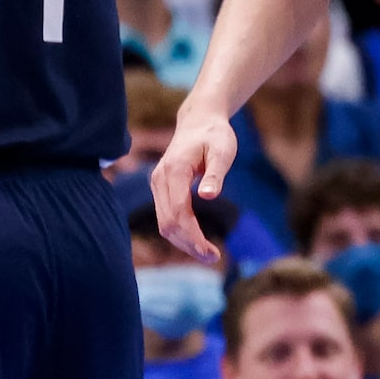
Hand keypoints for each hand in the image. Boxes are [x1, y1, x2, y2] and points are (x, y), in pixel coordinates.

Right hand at [151, 111, 237, 263]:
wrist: (199, 121)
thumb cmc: (215, 135)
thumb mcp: (222, 150)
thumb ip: (215, 173)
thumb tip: (209, 196)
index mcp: (174, 171)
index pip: (179, 213)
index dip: (193, 236)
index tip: (212, 253)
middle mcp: (159, 180)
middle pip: (168, 223)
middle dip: (189, 244)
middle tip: (214, 257)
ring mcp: (157, 184)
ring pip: (164, 223)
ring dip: (183, 242)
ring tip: (209, 254)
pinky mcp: (160, 188)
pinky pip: (165, 216)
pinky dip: (179, 232)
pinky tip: (196, 240)